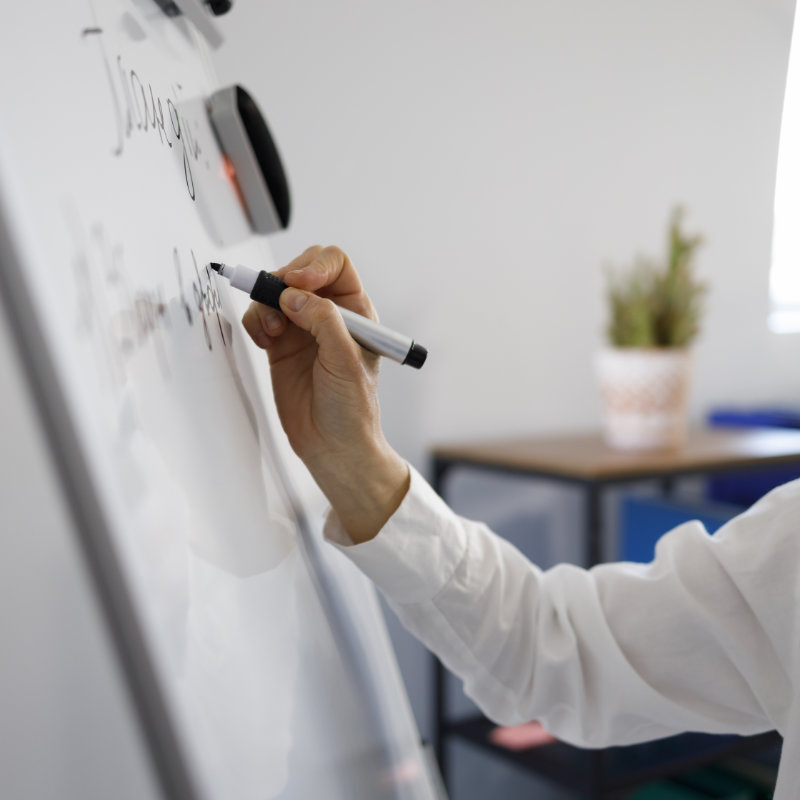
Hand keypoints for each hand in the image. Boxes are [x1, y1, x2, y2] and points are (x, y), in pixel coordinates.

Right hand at [242, 246, 408, 542]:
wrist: (332, 447)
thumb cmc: (352, 409)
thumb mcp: (346, 362)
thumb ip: (323, 322)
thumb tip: (294, 295)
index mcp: (356, 311)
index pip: (336, 265)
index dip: (315, 266)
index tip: (298, 284)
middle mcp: (329, 315)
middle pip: (301, 271)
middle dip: (284, 280)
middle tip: (278, 302)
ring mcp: (303, 329)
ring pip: (275, 293)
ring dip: (266, 304)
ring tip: (272, 332)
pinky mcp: (281, 345)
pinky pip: (261, 316)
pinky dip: (256, 321)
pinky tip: (265, 342)